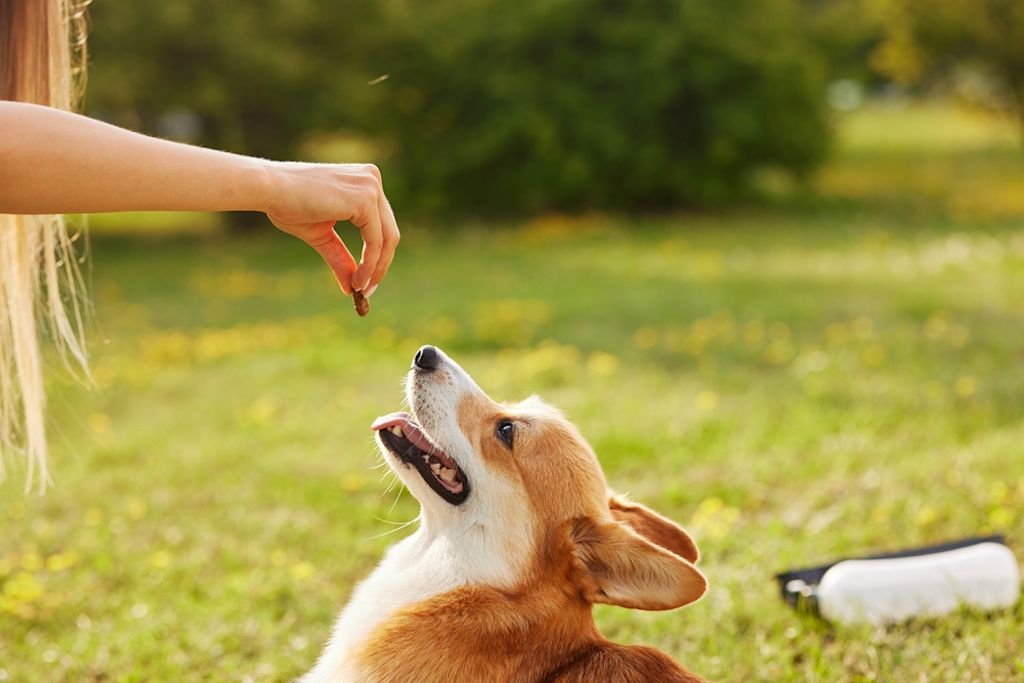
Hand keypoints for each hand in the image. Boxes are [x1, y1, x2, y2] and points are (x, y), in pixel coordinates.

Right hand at [263, 162, 399, 296]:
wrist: (268, 188)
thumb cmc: (288, 205)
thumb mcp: (321, 235)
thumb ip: (340, 256)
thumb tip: (353, 288)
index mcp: (364, 180)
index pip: (381, 224)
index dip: (377, 256)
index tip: (366, 282)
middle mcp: (372, 178)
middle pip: (389, 232)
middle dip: (380, 266)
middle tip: (367, 291)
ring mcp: (371, 187)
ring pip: (386, 239)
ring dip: (376, 269)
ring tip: (361, 290)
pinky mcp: (365, 199)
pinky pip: (376, 241)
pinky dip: (370, 265)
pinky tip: (358, 281)